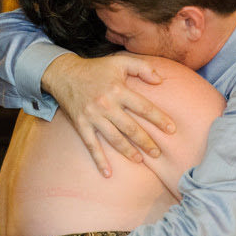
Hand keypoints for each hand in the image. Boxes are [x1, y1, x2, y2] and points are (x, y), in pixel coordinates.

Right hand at [41, 53, 175, 176]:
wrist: (64, 74)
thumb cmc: (96, 69)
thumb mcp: (120, 62)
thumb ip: (143, 67)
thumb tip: (160, 81)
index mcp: (118, 89)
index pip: (144, 107)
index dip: (159, 119)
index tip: (172, 130)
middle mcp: (106, 104)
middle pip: (131, 127)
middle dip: (146, 142)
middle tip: (157, 153)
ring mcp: (92, 116)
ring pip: (114, 138)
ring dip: (128, 151)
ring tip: (140, 160)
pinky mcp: (81, 125)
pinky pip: (91, 145)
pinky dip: (99, 161)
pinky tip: (107, 174)